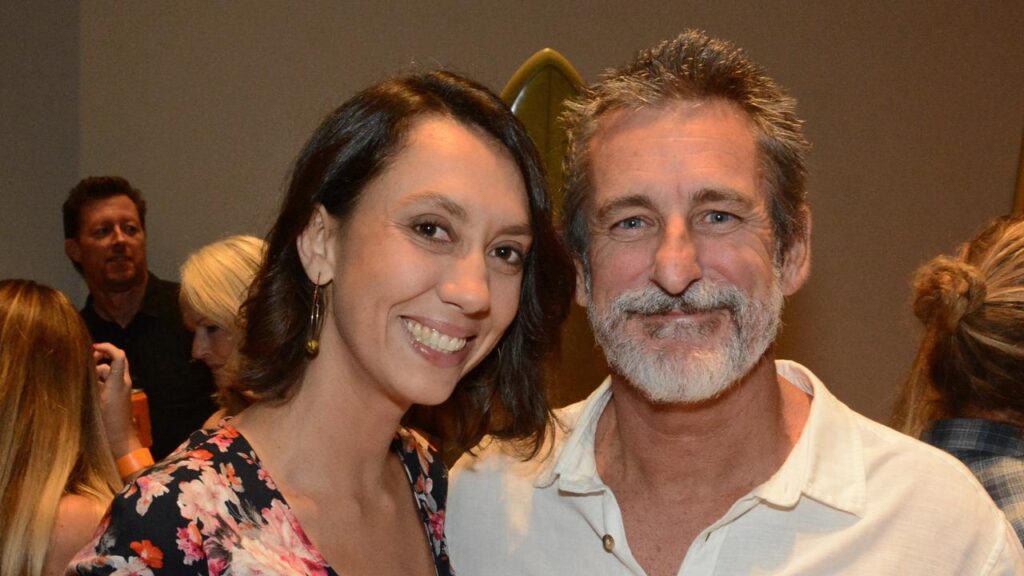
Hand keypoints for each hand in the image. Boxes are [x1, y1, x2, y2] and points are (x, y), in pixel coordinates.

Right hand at [93, 343, 142, 457]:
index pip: (119, 356)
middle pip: (115, 361)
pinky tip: (86, 388)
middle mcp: (123, 383)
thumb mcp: (95, 402)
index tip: (92, 348)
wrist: (120, 439)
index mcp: (119, 382)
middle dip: (101, 357)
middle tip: (85, 361)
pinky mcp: (118, 396)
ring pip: (110, 372)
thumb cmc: (107, 422)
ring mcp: (122, 389)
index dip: (107, 347)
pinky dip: (99, 381)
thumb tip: (83, 369)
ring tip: (82, 378)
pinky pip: (109, 381)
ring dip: (97, 371)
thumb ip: (90, 383)